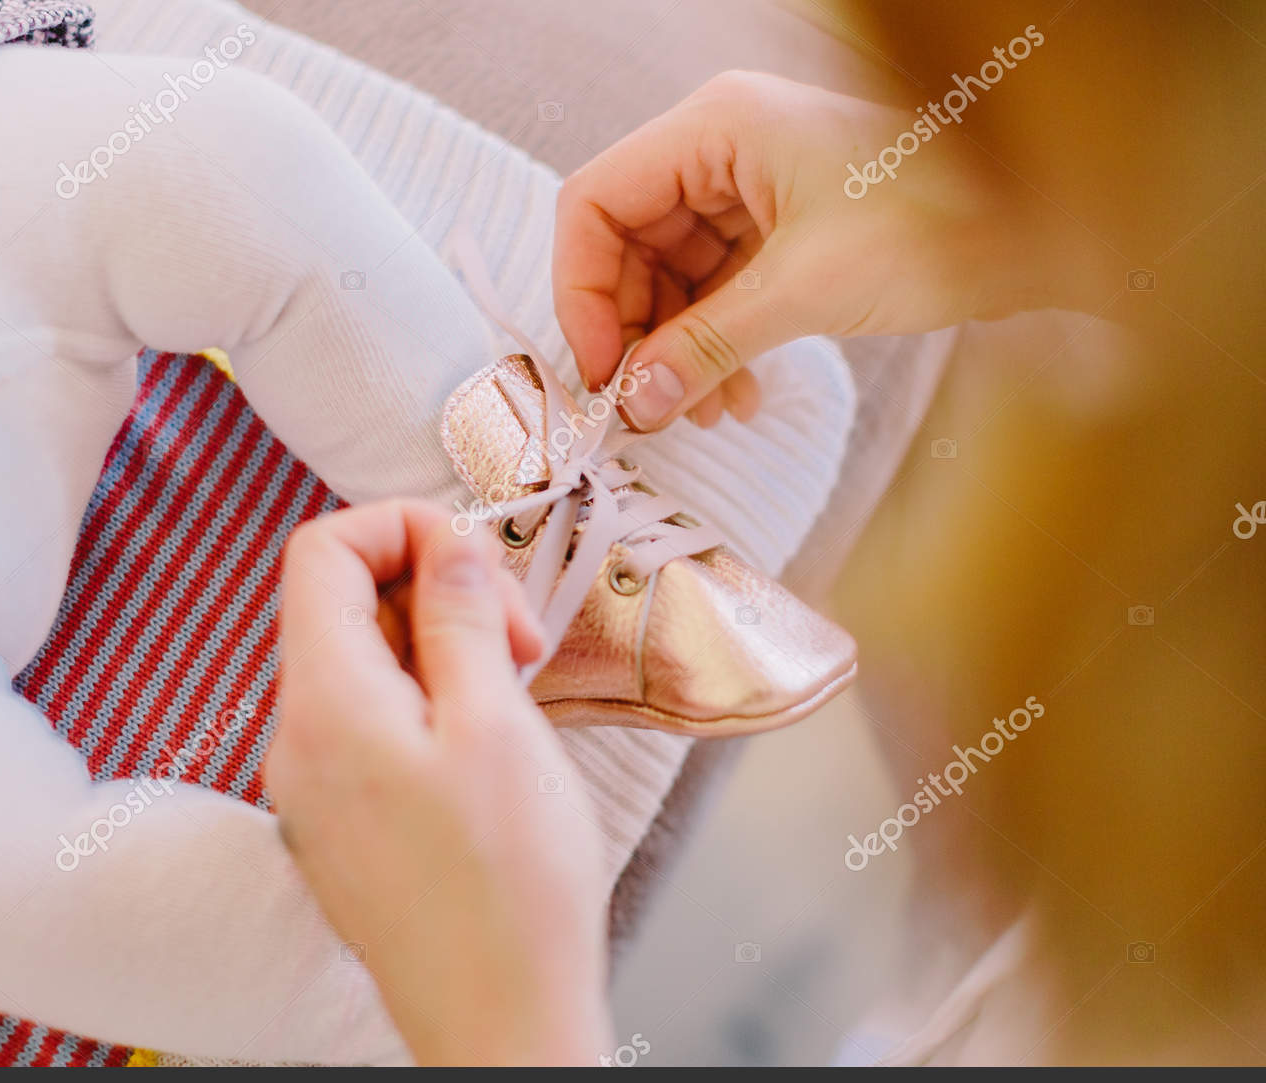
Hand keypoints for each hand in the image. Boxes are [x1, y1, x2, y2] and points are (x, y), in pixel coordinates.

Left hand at [265, 502, 612, 1064]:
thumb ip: (459, 616)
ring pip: (359, 667)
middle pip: (339, 606)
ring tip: (510, 698)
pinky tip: (484, 747)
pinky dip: (424, 705)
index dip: (401, 529)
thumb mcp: (496, 722)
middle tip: (517, 642)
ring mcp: (309, 788)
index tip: (478, 564)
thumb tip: (446, 543)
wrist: (498, 1022)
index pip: (321, 551)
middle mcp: (295, 740)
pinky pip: (365, 726)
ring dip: (436, 651)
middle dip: (433, 594)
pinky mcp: (337, 825)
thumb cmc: (508, 885)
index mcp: (323, 702)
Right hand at [554, 71, 1063, 430]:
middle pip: (627, 246)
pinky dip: (716, 346)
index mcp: (716, 128)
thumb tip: (633, 400)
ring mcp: (751, 188)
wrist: (1043, 231)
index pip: (596, 203)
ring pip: (671, 278)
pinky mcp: (780, 228)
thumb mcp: (805, 291)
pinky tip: (735, 395)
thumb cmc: (943, 222)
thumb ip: (705, 345)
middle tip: (642, 406)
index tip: (600, 369)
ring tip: (698, 412)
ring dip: (677, 351)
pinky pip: (717, 291)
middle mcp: (723, 148)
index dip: (581, 291)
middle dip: (634, 333)